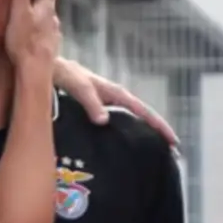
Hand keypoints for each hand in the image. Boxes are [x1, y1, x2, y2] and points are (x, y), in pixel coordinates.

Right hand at [4, 0, 60, 69]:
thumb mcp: (19, 11)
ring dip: (38, 14)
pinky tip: (30, 36)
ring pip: (47, 19)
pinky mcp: (50, 48)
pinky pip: (45, 34)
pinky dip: (38, 31)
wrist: (36, 72)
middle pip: (48, 2)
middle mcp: (53, 19)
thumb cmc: (25, 42)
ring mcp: (53, 34)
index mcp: (46, 7)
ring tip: (25, 16)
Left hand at [52, 60, 178, 143]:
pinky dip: (123, 134)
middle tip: (169, 152)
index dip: (159, 125)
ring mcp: (106, 105)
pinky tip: (122, 148)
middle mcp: (114, 99)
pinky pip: (115, 124)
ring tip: (151, 153)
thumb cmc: (65, 73)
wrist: (49, 69)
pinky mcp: (96, 111)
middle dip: (156, 132)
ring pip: (129, 121)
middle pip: (141, 117)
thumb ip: (90, 101)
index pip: (143, 110)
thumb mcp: (78, 86)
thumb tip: (104, 121)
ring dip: (140, 134)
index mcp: (115, 93)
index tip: (173, 140)